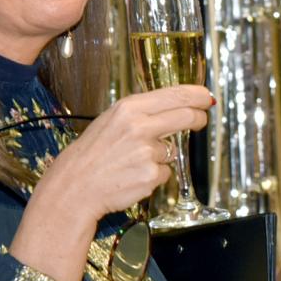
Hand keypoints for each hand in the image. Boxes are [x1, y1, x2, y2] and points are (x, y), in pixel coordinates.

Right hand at [35, 85, 212, 222]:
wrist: (75, 185)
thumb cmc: (93, 153)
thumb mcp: (112, 120)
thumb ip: (142, 113)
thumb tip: (174, 105)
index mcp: (128, 108)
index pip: (175, 95)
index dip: (197, 95)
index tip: (206, 96)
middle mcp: (139, 126)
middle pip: (186, 116)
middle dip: (198, 118)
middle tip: (200, 120)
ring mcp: (147, 152)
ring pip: (172, 150)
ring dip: (160, 156)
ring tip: (132, 161)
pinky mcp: (151, 175)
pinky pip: (165, 172)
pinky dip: (154, 175)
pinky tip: (133, 175)